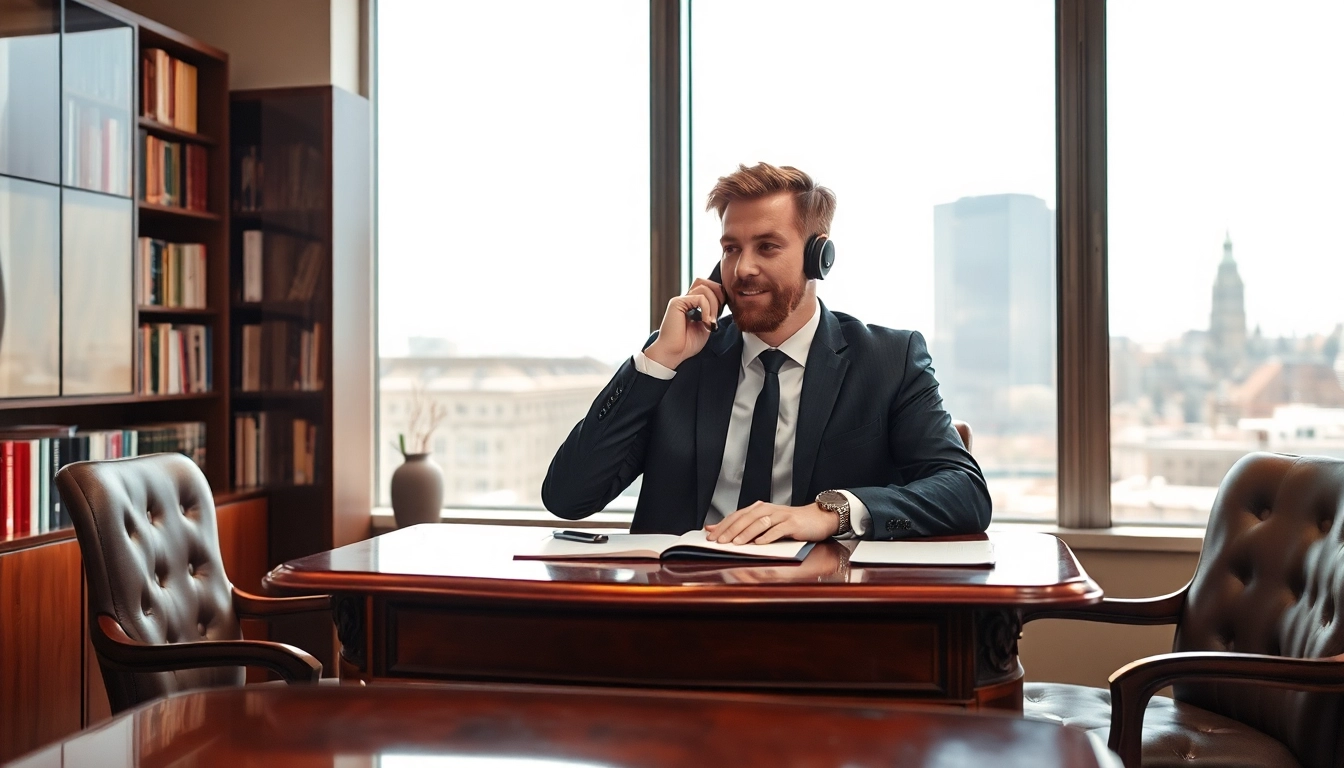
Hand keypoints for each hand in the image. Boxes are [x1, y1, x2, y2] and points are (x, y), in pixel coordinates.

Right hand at [643, 277, 726, 370]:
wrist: (673, 353)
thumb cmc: (687, 344)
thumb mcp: (706, 326)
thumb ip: (712, 313)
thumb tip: (723, 301)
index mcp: (692, 304)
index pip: (708, 288)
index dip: (718, 298)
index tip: (718, 316)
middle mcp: (686, 299)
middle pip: (707, 283)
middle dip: (718, 297)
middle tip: (716, 316)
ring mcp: (681, 299)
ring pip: (705, 288)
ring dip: (713, 305)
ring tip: (710, 321)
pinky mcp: (677, 302)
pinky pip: (700, 298)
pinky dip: (707, 309)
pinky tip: (705, 322)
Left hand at [705, 502, 839, 544]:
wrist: (817, 518)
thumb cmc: (789, 523)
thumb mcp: (765, 523)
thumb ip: (742, 525)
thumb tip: (714, 528)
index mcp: (759, 509)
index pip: (736, 516)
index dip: (722, 525)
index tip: (710, 536)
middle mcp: (768, 509)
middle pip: (745, 518)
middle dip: (731, 530)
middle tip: (719, 541)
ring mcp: (780, 516)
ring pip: (760, 523)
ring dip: (746, 533)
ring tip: (736, 543)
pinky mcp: (792, 523)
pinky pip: (778, 530)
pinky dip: (767, 536)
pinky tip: (759, 543)